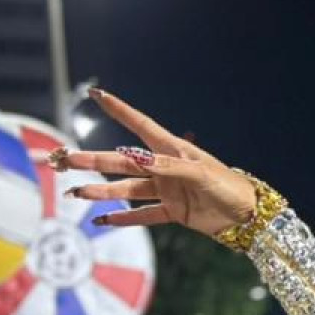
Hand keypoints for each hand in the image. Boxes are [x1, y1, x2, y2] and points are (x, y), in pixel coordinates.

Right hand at [60, 90, 257, 237]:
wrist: (249, 216)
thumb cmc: (229, 186)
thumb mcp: (200, 173)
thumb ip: (168, 167)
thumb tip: (134, 159)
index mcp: (172, 150)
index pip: (139, 125)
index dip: (119, 110)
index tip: (95, 94)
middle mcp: (164, 168)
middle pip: (122, 162)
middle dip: (92, 161)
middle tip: (64, 161)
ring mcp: (167, 190)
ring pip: (127, 189)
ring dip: (101, 192)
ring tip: (76, 194)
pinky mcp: (173, 212)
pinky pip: (143, 215)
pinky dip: (124, 218)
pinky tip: (102, 220)